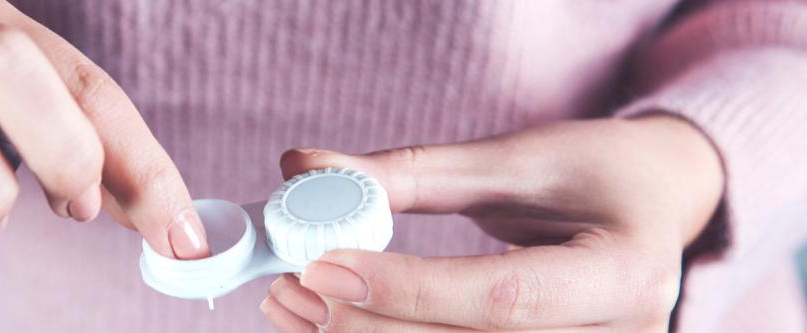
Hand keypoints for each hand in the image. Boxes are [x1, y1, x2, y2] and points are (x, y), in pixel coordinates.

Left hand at [260, 116, 723, 331]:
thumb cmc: (593, 173)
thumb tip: (304, 169)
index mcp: (623, 270)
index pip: (503, 295)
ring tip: (296, 309)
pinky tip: (338, 326)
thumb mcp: (513, 159)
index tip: (325, 267)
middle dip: (367, 324)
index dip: (408, 288)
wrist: (654, 208)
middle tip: (292, 291)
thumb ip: (412, 173)